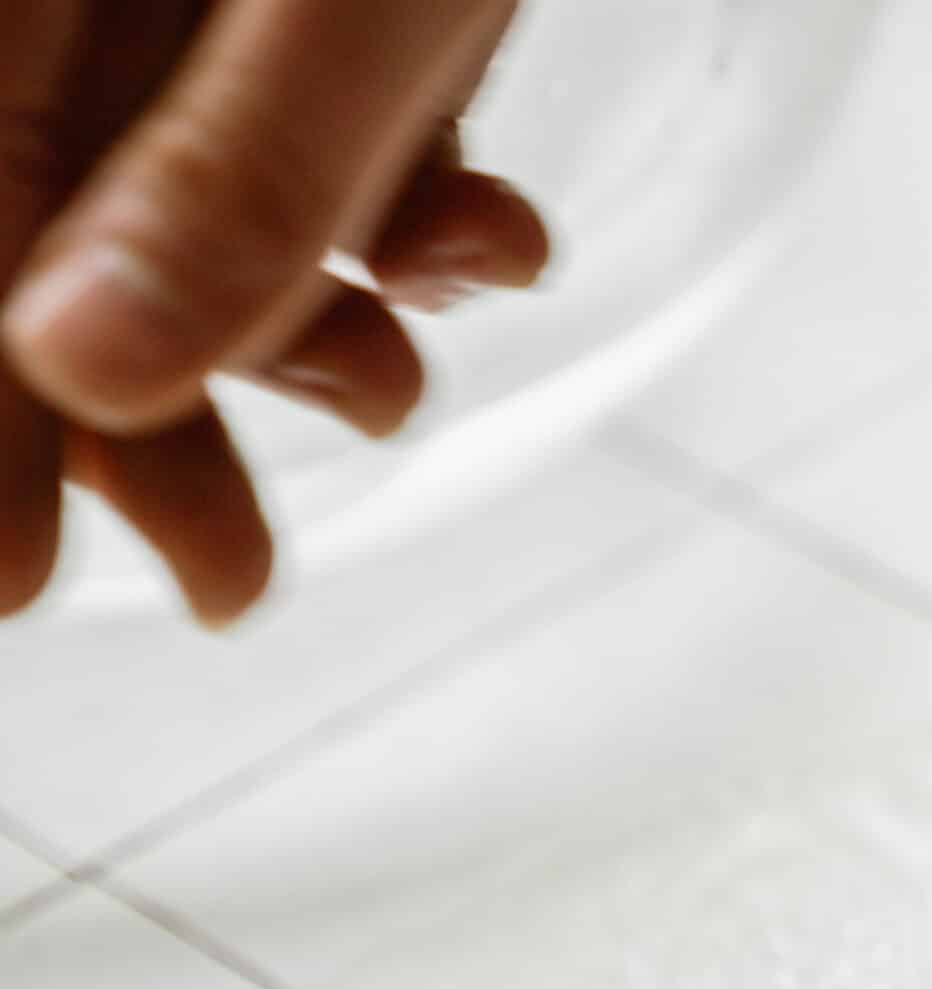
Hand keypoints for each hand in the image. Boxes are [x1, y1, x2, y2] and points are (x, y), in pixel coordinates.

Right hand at [0, 0, 548, 624]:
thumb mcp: (344, 2)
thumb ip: (227, 168)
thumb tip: (85, 365)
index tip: (17, 578)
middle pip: (59, 244)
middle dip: (157, 429)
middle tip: (230, 584)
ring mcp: (194, 7)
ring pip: (194, 218)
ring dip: (304, 341)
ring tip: (389, 388)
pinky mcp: (302, 13)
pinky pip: (314, 149)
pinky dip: (399, 231)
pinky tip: (482, 246)